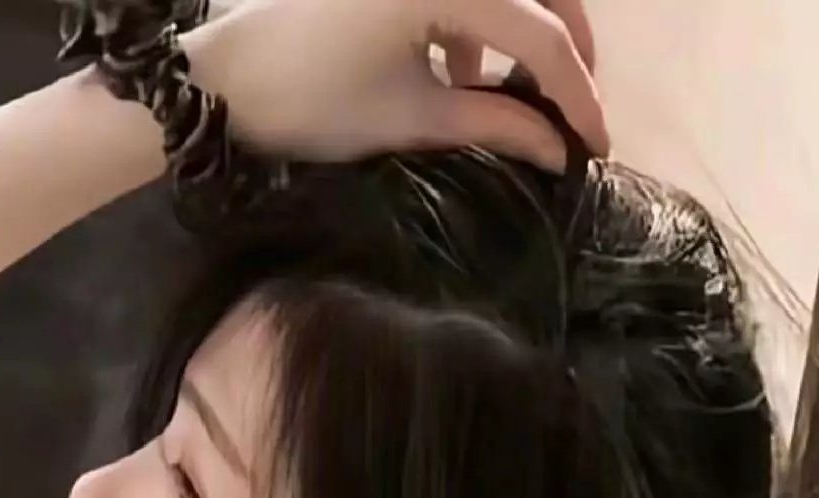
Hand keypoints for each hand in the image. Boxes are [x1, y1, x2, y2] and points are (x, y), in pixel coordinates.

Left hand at [184, 0, 607, 169]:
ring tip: (518, 102)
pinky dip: (475, 26)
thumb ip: (493, 125)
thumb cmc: (310, 105)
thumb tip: (559, 150)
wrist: (222, 82)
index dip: (576, 95)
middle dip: (563, 50)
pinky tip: (460, 77)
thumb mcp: (410, 119)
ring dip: (522, 36)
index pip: (539, 35)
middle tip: (572, 113)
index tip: (596, 148)